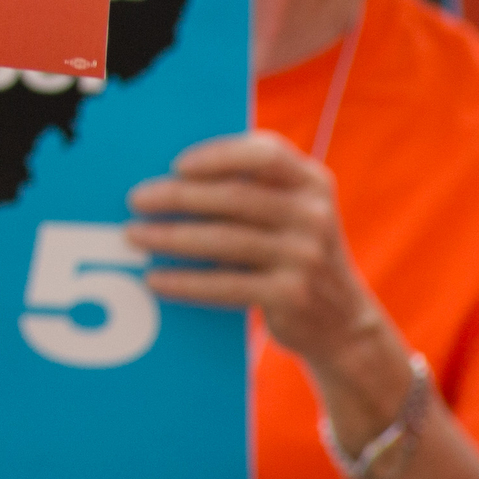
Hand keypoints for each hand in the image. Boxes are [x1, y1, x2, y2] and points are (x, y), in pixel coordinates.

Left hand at [129, 131, 385, 362]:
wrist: (344, 324)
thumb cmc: (296, 254)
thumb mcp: (293, 213)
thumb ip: (252, 189)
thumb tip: (168, 178)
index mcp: (313, 182)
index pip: (266, 154)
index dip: (219, 155)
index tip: (177, 164)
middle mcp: (314, 215)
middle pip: (235, 197)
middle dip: (178, 197)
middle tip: (135, 199)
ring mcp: (307, 256)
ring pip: (224, 241)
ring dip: (170, 237)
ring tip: (134, 235)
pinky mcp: (293, 296)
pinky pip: (227, 285)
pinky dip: (186, 281)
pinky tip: (156, 279)